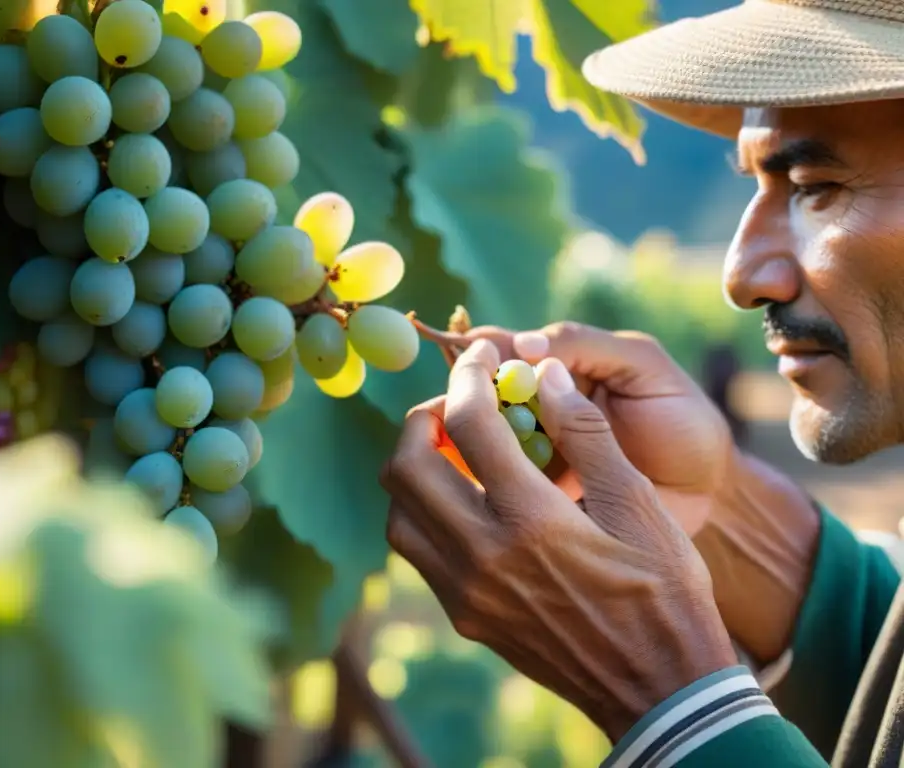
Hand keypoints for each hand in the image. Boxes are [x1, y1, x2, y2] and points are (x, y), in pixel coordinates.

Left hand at [381, 340, 737, 740]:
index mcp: (531, 519)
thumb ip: (585, 433)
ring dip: (415, 470)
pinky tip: (465, 501)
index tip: (479, 358)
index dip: (467, 375)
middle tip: (459, 406)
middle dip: (424, 419)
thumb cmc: (664, 591)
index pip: (468, 423)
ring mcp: (466, 593)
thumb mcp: (638, 503)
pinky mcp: (465, 618)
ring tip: (457, 452)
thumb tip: (546, 375)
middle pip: (406, 466)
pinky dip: (424, 513)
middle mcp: (483, 556)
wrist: (661, 691)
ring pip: (399, 513)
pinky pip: (418, 552)